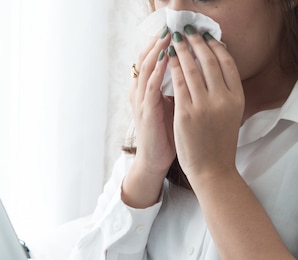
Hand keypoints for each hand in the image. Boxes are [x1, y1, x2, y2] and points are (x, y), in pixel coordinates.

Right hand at [129, 30, 175, 179]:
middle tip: (170, 25)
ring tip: (168, 35)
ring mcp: (141, 102)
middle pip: (146, 58)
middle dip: (158, 41)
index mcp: (146, 90)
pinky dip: (158, 71)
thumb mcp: (172, 106)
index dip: (161, 43)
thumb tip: (193, 70)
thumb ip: (177, 88)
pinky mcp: (146, 112)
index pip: (152, 59)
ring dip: (157, 50)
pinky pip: (151, 86)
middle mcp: (140, 93)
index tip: (175, 29)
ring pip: (146, 68)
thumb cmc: (166, 135)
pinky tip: (166, 59)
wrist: (155, 161)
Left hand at [167, 29, 244, 185]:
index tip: (207, 36)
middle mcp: (223, 98)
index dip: (216, 47)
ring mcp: (205, 105)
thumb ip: (225, 94)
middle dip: (197, 43)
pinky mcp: (187, 113)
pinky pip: (178, 83)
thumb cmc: (217, 143)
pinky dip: (173, 67)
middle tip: (188, 32)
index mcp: (236, 98)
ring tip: (175, 40)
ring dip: (183, 50)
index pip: (228, 63)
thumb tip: (216, 73)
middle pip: (210, 61)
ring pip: (193, 69)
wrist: (211, 169)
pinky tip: (168, 59)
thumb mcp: (229, 115)